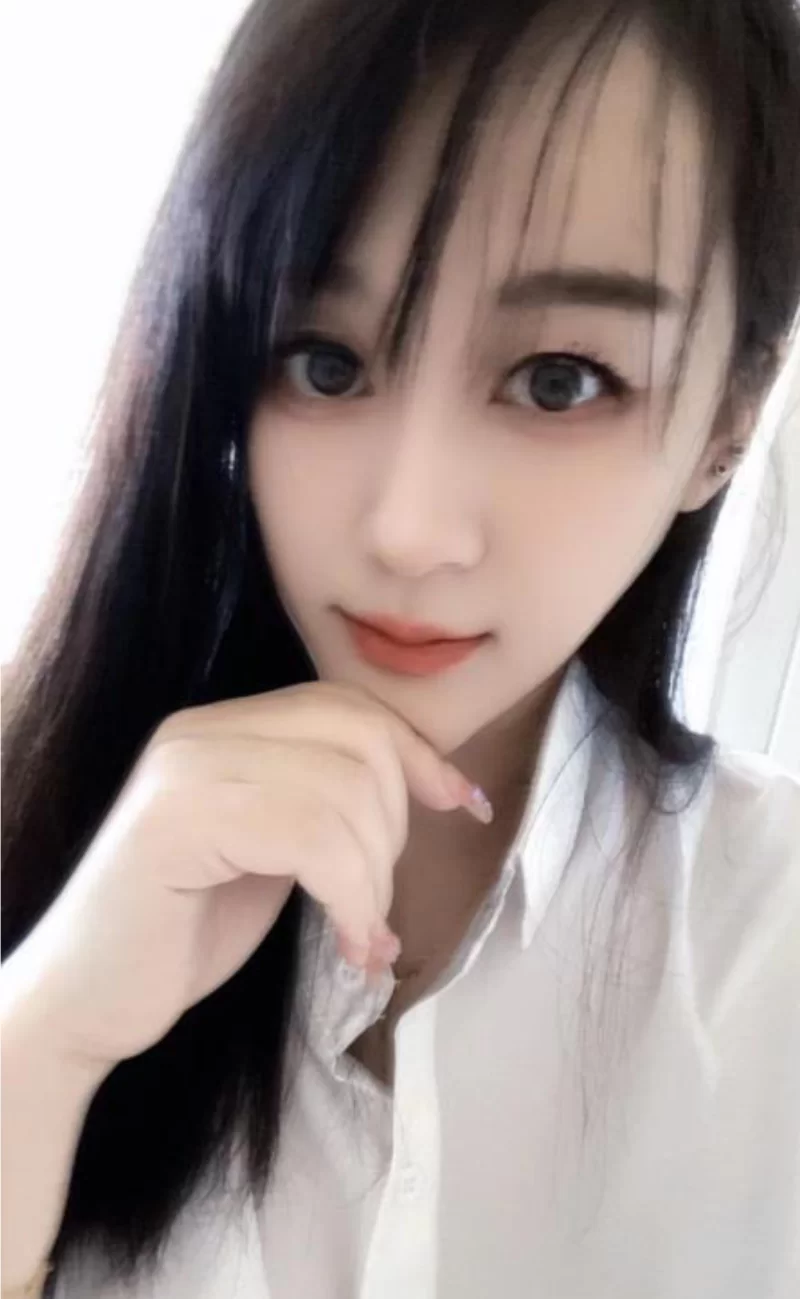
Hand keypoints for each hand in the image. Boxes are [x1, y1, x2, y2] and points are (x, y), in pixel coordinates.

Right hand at [0, 681, 487, 1070]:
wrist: (85, 1004)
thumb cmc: (183, 935)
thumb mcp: (273, 849)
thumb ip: (326, 802)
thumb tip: (435, 781)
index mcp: (224, 727)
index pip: (347, 707)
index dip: (417, 752)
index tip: (462, 804)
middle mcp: (201, 732)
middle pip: (359, 740)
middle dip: (395, 828)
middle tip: (375, 904)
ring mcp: (185, 771)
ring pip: (345, 792)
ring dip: (376, 880)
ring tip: (361, 936)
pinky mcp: (176, 823)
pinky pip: (313, 838)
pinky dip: (354, 900)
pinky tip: (351, 949)